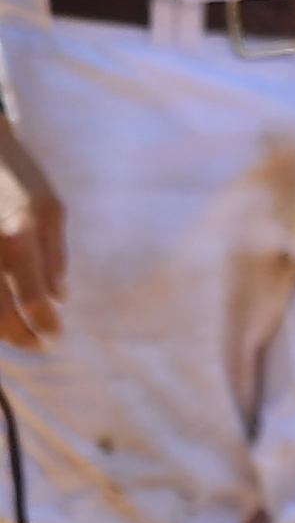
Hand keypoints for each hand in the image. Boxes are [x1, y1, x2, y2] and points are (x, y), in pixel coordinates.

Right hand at [0, 118, 63, 347]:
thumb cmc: (19, 177)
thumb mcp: (50, 209)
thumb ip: (55, 256)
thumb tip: (59, 298)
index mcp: (20, 239)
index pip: (33, 299)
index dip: (45, 324)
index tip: (55, 335)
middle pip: (1, 315)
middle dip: (20, 336)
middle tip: (37, 344)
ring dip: (0, 328)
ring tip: (16, 333)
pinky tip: (1, 312)